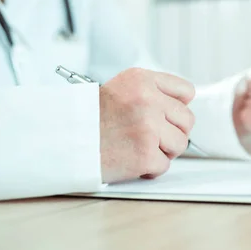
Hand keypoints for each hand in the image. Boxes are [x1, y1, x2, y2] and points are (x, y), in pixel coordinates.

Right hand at [99, 68, 194, 182]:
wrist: (63, 139)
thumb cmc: (88, 118)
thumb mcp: (119, 89)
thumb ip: (150, 93)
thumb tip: (180, 107)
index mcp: (142, 80)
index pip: (186, 91)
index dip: (177, 107)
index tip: (169, 115)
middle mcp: (148, 101)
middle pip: (187, 120)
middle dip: (172, 132)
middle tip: (151, 137)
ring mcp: (149, 128)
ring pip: (180, 143)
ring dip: (163, 151)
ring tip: (139, 147)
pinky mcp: (146, 155)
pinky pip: (164, 165)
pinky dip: (150, 168)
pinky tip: (131, 160)